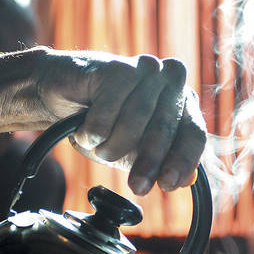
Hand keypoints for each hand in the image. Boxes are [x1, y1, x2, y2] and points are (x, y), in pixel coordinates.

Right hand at [35, 49, 206, 194]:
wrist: (60, 96)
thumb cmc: (101, 122)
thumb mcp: (132, 151)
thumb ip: (160, 163)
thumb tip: (187, 180)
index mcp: (182, 101)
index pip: (194, 133)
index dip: (183, 161)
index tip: (168, 185)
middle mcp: (170, 80)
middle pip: (164, 130)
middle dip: (148, 162)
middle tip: (137, 186)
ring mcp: (145, 69)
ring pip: (133, 123)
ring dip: (109, 146)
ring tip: (95, 145)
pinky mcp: (117, 67)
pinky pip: (106, 115)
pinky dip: (90, 132)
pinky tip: (82, 127)